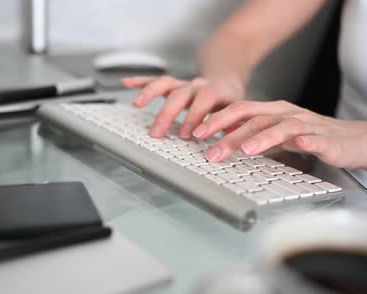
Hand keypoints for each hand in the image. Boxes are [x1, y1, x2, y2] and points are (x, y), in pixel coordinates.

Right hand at [121, 75, 245, 138]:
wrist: (226, 78)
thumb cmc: (231, 101)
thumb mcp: (239, 113)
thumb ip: (237, 126)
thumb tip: (237, 141)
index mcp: (216, 93)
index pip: (206, 100)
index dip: (198, 116)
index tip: (190, 134)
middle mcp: (197, 86)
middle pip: (181, 95)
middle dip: (168, 114)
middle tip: (157, 133)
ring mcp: (183, 84)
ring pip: (166, 84)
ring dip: (150, 93)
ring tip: (137, 104)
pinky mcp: (173, 84)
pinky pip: (155, 81)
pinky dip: (140, 82)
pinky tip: (126, 84)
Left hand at [191, 100, 366, 168]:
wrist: (353, 141)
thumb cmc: (311, 138)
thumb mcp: (275, 135)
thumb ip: (252, 134)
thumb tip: (222, 138)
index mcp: (272, 112)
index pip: (239, 111)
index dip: (217, 120)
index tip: (197, 133)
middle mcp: (287, 114)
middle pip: (254, 119)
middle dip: (230, 133)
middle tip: (210, 148)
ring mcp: (307, 125)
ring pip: (281, 127)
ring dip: (262, 138)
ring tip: (246, 150)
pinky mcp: (327, 140)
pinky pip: (315, 138)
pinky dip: (307, 140)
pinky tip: (299, 144)